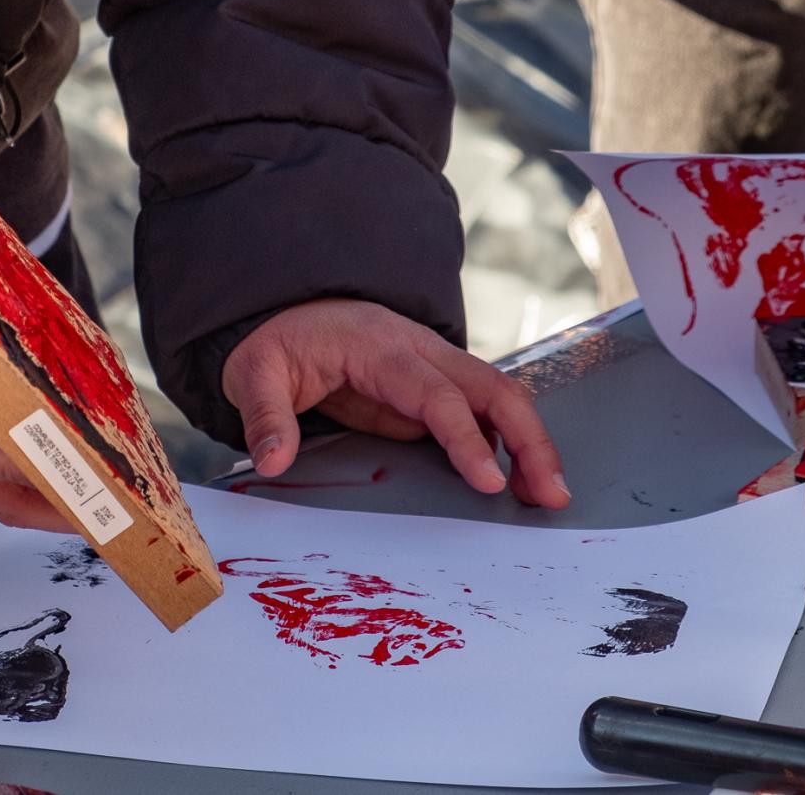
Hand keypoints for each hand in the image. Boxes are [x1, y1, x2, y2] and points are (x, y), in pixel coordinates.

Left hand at [220, 300, 570, 507]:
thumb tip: (272, 461)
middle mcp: (419, 351)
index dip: (467, 438)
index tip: (489, 482)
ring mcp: (432, 367)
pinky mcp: (432, 387)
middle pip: (491, 388)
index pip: (437, 395)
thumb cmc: (276, 342)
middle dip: (528, 439)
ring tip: (547, 495)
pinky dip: (508, 441)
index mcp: (380, 348)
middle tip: (550, 493)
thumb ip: (264, 415)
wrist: (285, 309)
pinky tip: (519, 479)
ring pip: (498, 397)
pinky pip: (482, 410)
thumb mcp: (254, 373)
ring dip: (528, 442)